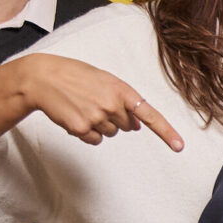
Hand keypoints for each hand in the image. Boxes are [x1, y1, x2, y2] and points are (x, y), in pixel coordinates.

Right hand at [16, 54, 183, 151]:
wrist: (43, 78)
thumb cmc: (75, 76)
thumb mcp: (104, 80)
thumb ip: (124, 100)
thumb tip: (137, 126)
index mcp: (122, 90)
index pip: (150, 114)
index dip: (166, 132)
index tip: (179, 146)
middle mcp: (112, 105)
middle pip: (128, 126)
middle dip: (117, 118)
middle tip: (96, 101)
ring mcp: (97, 118)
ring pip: (111, 133)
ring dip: (100, 124)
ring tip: (82, 106)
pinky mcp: (81, 129)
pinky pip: (95, 140)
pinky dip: (87, 133)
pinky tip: (75, 116)